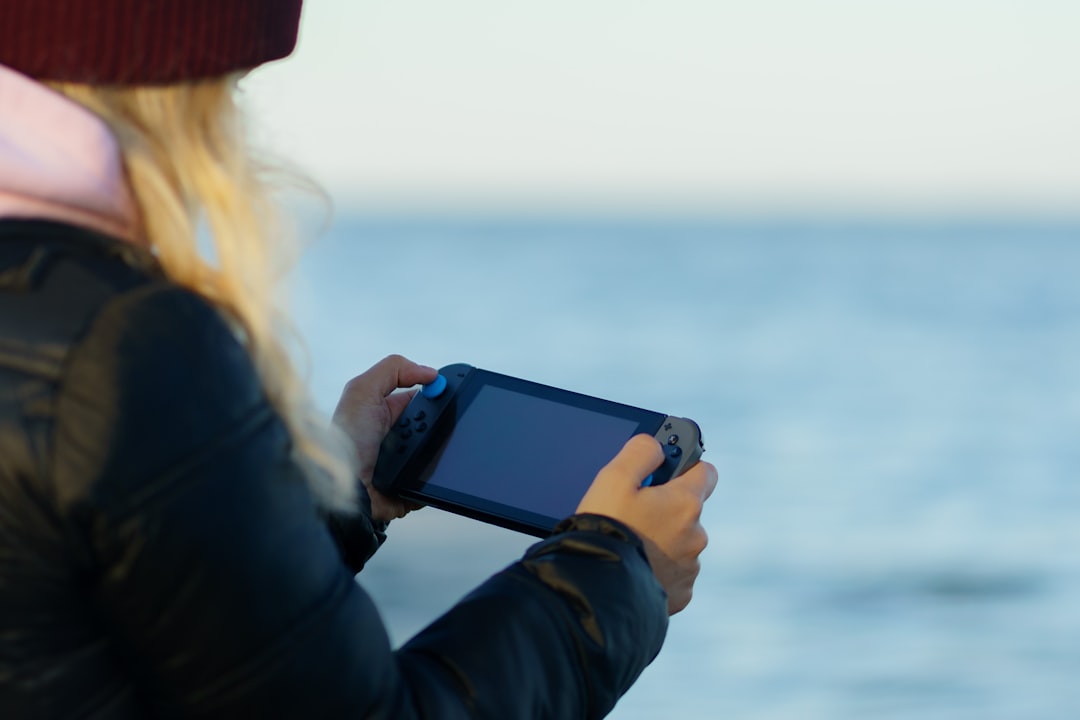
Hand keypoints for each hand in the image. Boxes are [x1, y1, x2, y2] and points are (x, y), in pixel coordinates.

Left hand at [332, 355, 438, 523]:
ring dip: (441, 446)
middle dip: (441, 420)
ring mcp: (405, 462)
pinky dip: (440, 473)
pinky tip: (435, 470)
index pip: (420, 396)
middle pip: (434, 422)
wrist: (345, 489)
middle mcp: (397, 436)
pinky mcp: (412, 485)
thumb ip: (393, 370)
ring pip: (439, 448)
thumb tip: (431, 373)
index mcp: (385, 412)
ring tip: (424, 448)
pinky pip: (436, 476)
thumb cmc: (346, 441)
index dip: (436, 392)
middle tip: (433, 423)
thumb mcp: (361, 391)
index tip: (449, 390)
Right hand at [575, 434, 716, 614]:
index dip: (685, 469)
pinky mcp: (680, 594)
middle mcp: (696, 535)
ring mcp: (690, 567)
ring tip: (628, 544)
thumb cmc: (605, 530)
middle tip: (632, 514)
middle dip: (665, 509)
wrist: (597, 588)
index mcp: (685, 503)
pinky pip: (673, 574)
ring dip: (660, 541)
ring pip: (679, 544)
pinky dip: (658, 569)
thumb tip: (655, 445)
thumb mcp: (613, 478)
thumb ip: (640, 452)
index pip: (705, 472)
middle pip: (687, 511)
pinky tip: (634, 568)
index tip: (664, 475)